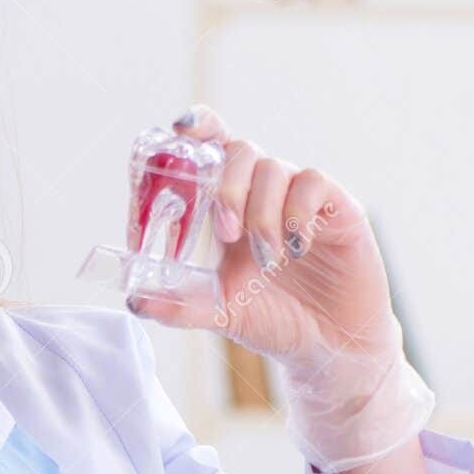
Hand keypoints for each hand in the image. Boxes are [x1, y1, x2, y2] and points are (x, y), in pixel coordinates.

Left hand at [128, 104, 434, 473]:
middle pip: (240, 150)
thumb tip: (134, 300)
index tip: (179, 129)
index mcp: (231, 205)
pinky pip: (313, 183)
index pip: (215, 148)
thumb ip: (178, 305)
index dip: (199, 127)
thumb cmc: (273, 317)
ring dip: (262, 214)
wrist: (326, 345)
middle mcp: (264, 192)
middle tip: (225, 233)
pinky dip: (297, 214)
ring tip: (266, 260)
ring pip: (274, 169)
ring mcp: (300, 197)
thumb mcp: (218, 313)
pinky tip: (295, 249)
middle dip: (227, 187)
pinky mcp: (338, 208)